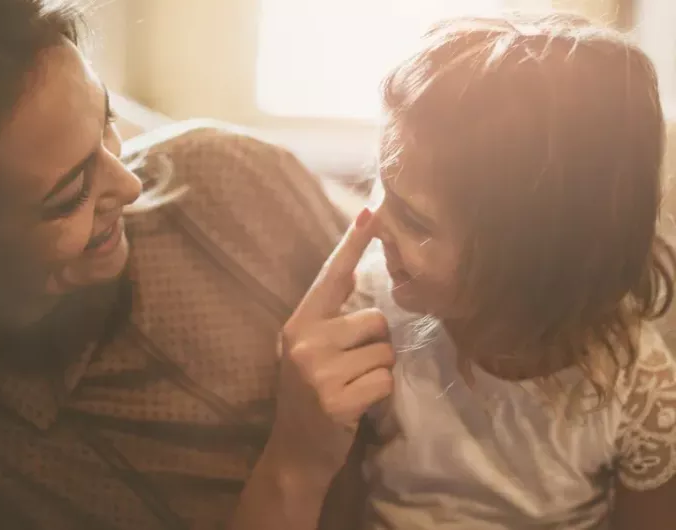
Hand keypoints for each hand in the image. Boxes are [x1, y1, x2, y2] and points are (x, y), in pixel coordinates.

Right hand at [268, 208, 394, 476]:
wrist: (294, 454)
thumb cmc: (308, 397)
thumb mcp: (308, 351)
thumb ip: (329, 317)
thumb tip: (353, 275)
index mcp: (299, 323)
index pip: (331, 276)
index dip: (353, 244)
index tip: (373, 211)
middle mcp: (305, 340)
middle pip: (375, 320)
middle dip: (376, 346)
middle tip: (354, 370)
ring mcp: (318, 371)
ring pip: (385, 353)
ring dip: (379, 373)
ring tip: (353, 388)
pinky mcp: (336, 399)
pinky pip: (386, 382)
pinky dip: (381, 396)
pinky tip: (357, 408)